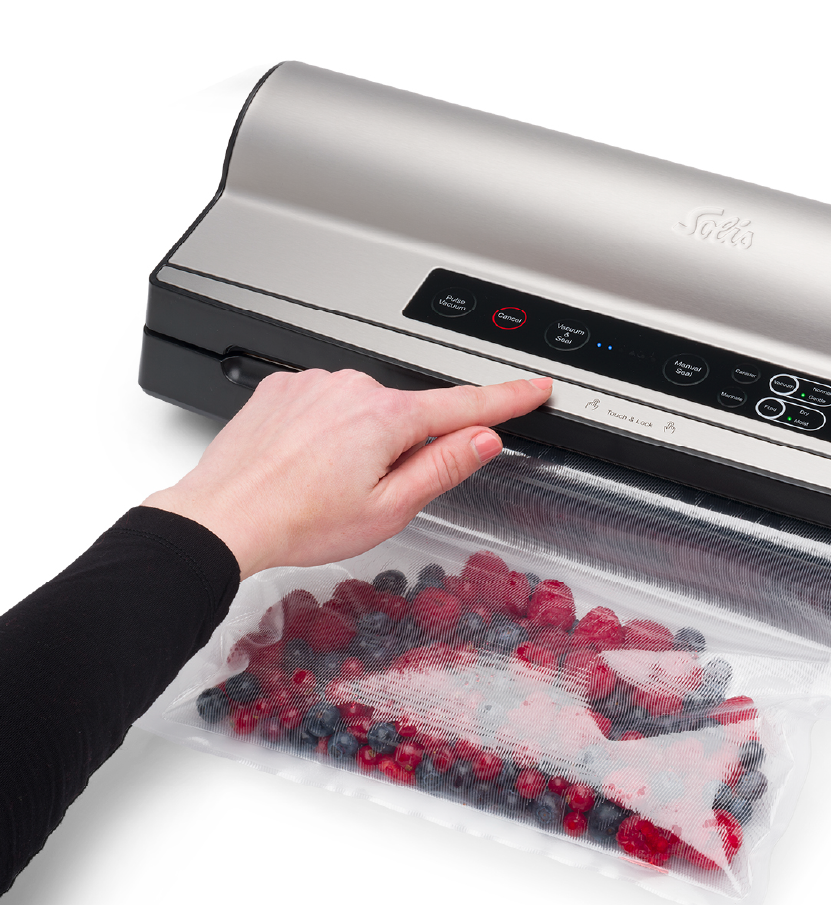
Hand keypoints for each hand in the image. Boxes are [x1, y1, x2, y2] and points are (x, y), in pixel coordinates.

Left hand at [143, 370, 551, 578]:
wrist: (221, 517)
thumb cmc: (298, 522)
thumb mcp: (389, 509)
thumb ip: (443, 467)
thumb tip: (484, 437)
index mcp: (387, 416)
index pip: (466, 404)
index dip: (507, 398)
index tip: (535, 388)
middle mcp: (353, 387)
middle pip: (406, 414)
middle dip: (401, 448)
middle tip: (366, 493)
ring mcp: (316, 383)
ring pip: (363, 410)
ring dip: (359, 440)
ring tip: (324, 482)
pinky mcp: (285, 387)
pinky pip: (326, 403)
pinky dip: (325, 430)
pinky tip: (304, 463)